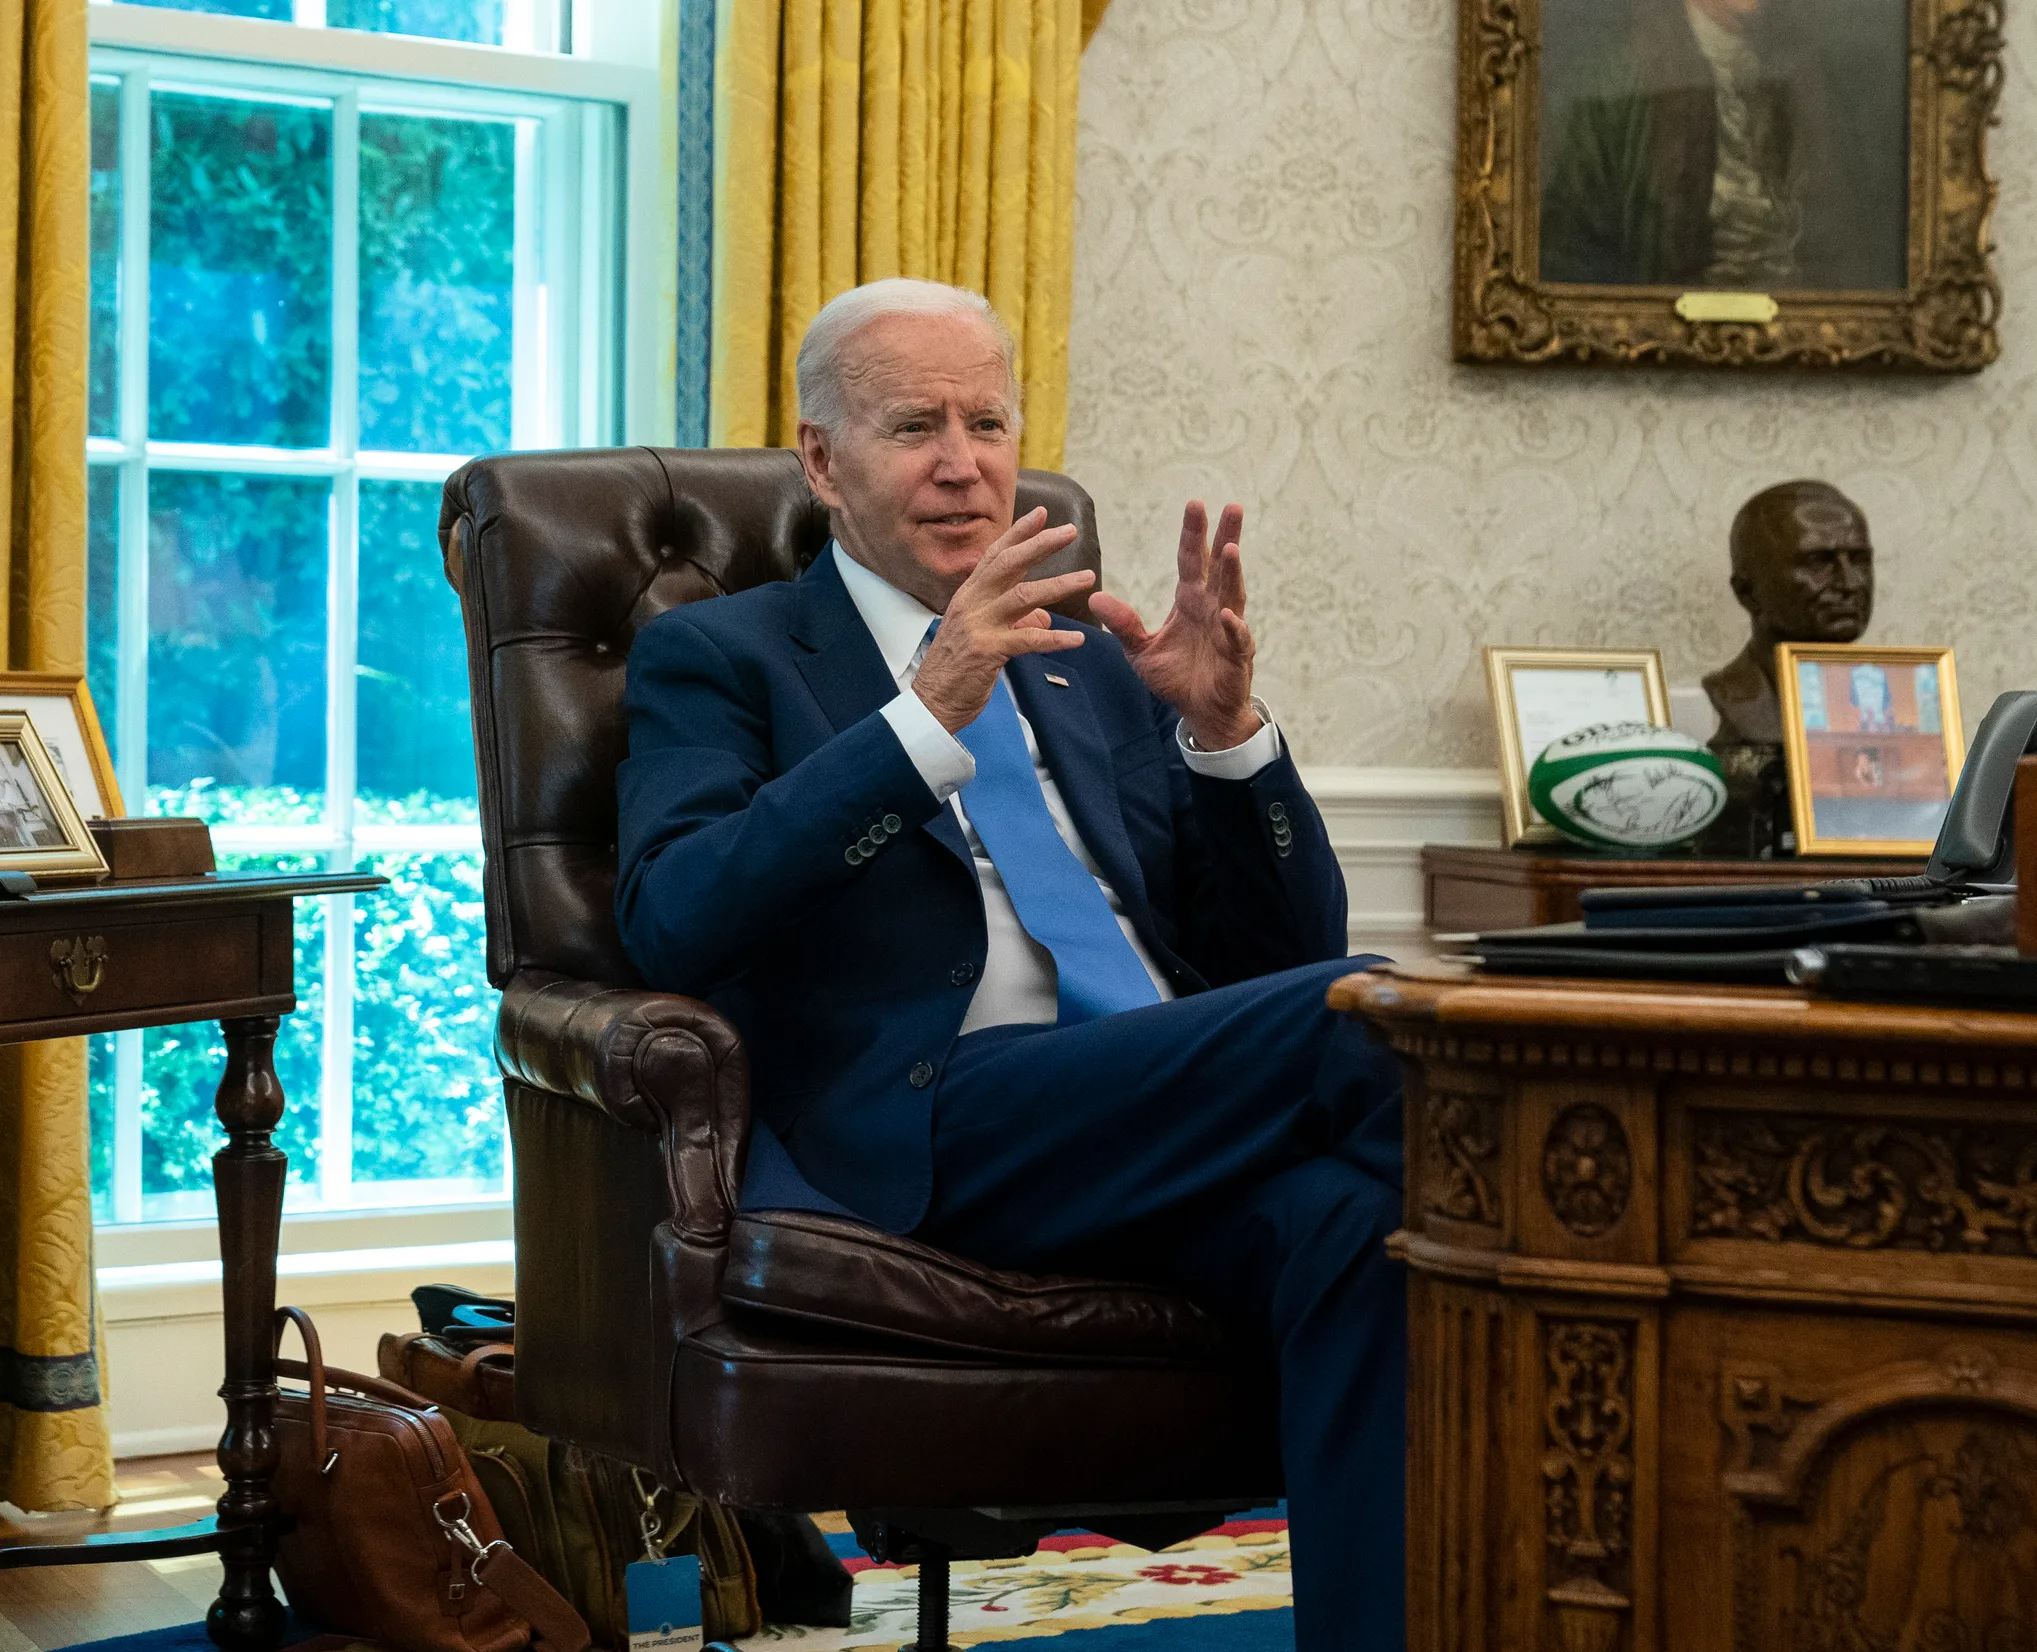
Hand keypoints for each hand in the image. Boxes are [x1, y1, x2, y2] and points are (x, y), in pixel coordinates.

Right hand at [912, 508, 1093, 733]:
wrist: (931, 702)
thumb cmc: (957, 670)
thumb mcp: (984, 637)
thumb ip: (1014, 620)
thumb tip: (1044, 615)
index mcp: (969, 596)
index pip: (994, 555)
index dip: (1018, 533)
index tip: (1041, 514)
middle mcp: (971, 604)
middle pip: (1009, 565)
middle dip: (1041, 545)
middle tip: (1069, 532)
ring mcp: (978, 625)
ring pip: (1024, 596)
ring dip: (1059, 585)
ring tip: (1087, 578)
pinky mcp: (988, 651)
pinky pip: (1028, 639)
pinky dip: (1055, 637)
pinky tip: (1077, 639)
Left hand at [1089, 501, 1259, 750]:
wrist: (1199, 712)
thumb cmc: (1175, 678)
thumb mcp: (1140, 650)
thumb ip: (1122, 624)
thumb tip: (1096, 596)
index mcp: (1190, 601)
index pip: (1191, 560)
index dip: (1193, 534)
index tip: (1195, 504)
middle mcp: (1212, 608)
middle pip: (1219, 567)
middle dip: (1225, 537)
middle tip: (1232, 506)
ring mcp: (1228, 630)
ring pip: (1232, 596)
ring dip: (1232, 574)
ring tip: (1231, 549)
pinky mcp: (1235, 657)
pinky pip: (1236, 639)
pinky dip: (1233, 628)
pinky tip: (1229, 616)